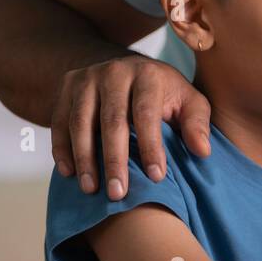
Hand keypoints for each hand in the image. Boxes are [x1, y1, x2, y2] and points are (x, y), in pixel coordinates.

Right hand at [50, 55, 210, 198]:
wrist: (124, 67)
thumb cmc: (163, 93)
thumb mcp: (188, 101)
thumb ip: (197, 123)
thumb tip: (202, 151)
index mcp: (148, 74)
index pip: (147, 113)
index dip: (151, 146)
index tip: (156, 177)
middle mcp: (115, 72)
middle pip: (112, 120)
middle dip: (114, 160)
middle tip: (117, 193)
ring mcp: (87, 78)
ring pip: (81, 122)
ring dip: (84, 159)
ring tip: (91, 189)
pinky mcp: (66, 88)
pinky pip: (59, 121)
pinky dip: (62, 148)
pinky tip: (69, 174)